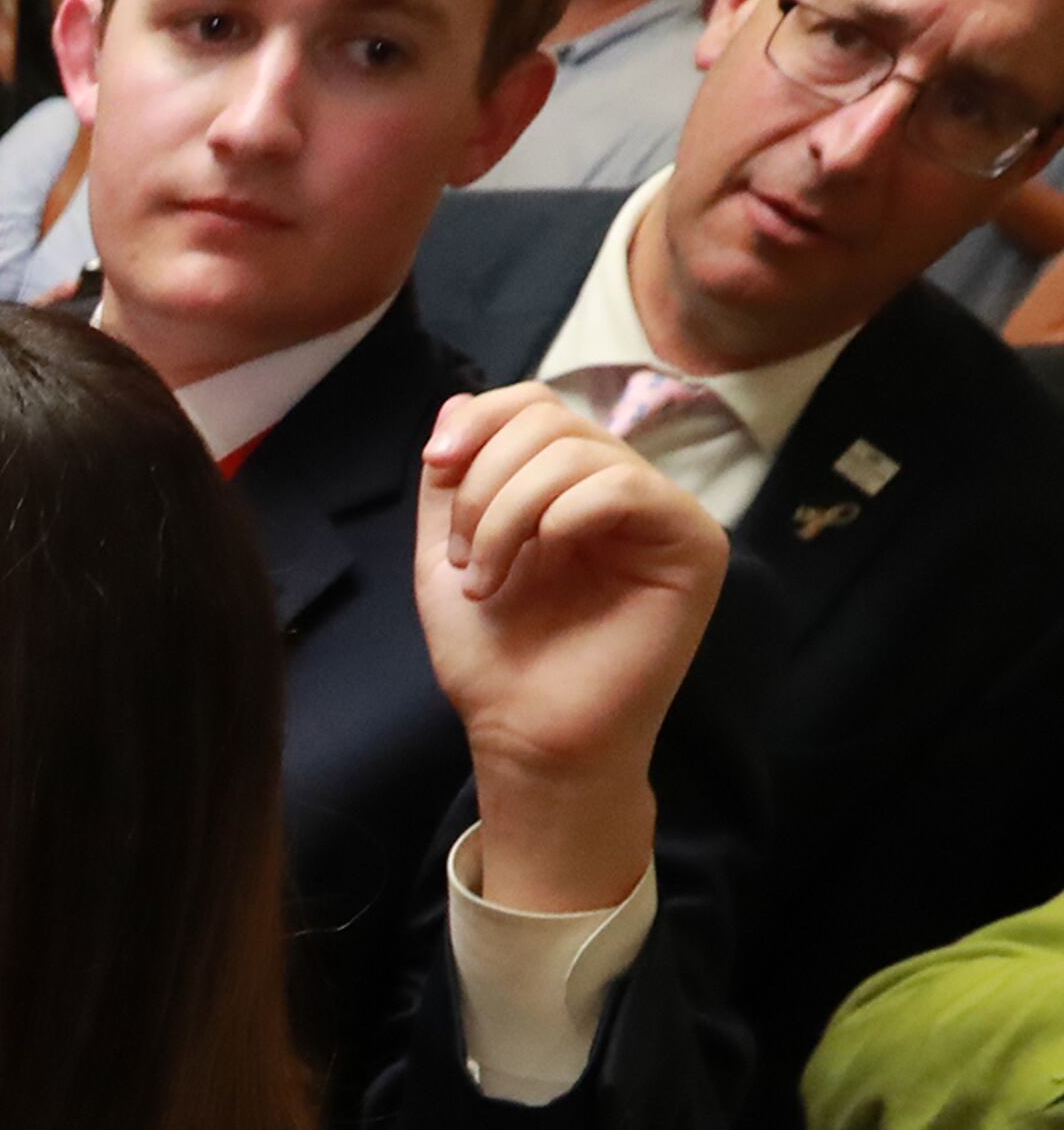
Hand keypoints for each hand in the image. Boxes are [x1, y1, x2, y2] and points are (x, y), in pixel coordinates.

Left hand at [413, 385, 725, 778]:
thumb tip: (460, 398)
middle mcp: (619, 489)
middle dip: (484, 480)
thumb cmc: (492, 653)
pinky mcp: (693, 545)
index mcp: (566, 484)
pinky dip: (563, 516)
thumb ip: (452, 475)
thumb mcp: (445, 548)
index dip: (478, 420)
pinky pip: (626, 486)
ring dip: (507, 511)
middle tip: (464, 555)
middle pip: (550, 417)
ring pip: (579, 450)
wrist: (523, 731)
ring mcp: (661, 514)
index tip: (435, 466)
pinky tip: (543, 561)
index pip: (534, 403)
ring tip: (487, 577)